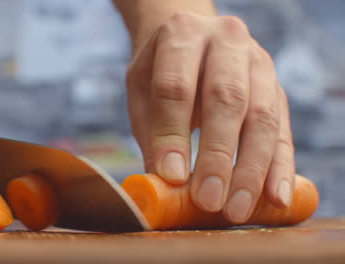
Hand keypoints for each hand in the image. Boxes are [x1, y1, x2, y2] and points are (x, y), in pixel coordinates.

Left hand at [126, 13, 294, 223]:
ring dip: (251, 170)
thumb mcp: (142, 91)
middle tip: (208, 200)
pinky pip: (284, 130)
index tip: (172, 177)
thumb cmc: (160, 71)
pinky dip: (280, 167)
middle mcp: (226, 40)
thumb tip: (167, 184)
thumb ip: (153, 133)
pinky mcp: (278, 88)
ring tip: (235, 209)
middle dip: (217, 156)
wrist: (193, 41)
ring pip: (262, 117)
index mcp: (182, 34)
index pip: (176, 87)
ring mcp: (259, 62)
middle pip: (226, 100)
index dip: (173, 134)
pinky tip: (275, 197)